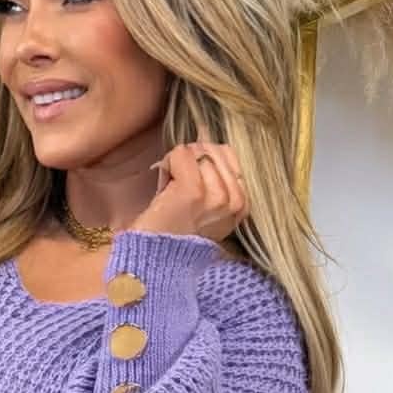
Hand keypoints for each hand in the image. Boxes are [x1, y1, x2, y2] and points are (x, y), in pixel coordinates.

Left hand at [128, 140, 247, 245]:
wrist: (150, 260)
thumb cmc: (171, 232)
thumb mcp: (204, 205)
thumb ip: (214, 174)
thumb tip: (205, 132)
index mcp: (241, 205)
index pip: (230, 154)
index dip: (203, 162)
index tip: (189, 188)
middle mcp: (235, 202)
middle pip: (215, 148)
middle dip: (192, 161)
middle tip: (177, 190)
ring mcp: (217, 197)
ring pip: (198, 149)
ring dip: (178, 164)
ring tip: (171, 193)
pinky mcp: (194, 191)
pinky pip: (183, 153)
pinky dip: (168, 164)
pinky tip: (164, 187)